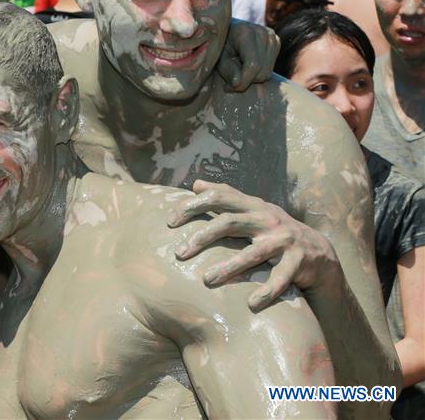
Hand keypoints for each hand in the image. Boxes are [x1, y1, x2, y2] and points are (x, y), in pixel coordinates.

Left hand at [167, 180, 338, 311]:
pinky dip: (266, 291)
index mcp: (253, 206)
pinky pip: (280, 278)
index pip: (220, 197)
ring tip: (206, 280)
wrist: (319, 253)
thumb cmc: (273, 231)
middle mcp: (268, 219)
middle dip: (202, 237)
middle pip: (230, 223)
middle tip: (178, 253)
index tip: (170, 221)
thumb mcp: (252, 211)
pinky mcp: (298, 262)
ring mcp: (284, 240)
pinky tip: (251, 304)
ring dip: (229, 268)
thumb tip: (195, 184)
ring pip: (253, 253)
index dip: (194, 206)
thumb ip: (226, 197)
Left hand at [217, 19, 279, 91]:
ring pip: (266, 73)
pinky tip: (246, 65)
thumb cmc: (220, 44)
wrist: (228, 29)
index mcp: (246, 33)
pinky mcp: (276, 42)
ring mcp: (272, 37)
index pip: (252, 65)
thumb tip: (238, 84)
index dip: (242, 81)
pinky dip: (258, 72)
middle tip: (230, 80)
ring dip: (251, 78)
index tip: (228, 88)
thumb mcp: (218, 57)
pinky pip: (269, 69)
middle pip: (261, 71)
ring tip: (237, 70)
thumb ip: (227, 70)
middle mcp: (263, 32)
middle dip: (245, 81)